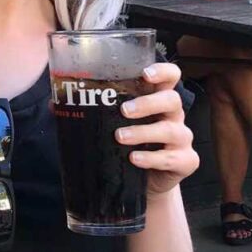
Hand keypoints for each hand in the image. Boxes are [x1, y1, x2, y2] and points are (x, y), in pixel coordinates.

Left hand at [114, 63, 199, 197]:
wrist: (146, 180)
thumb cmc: (131, 144)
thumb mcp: (119, 123)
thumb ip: (103, 110)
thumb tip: (65, 101)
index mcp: (160, 100)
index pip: (171, 77)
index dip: (163, 72)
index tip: (145, 74)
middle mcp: (174, 116)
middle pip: (172, 100)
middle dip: (148, 103)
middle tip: (124, 111)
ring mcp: (182, 139)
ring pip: (170, 130)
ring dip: (143, 132)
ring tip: (121, 136)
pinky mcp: (186, 161)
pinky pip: (172, 158)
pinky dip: (151, 158)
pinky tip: (134, 158)